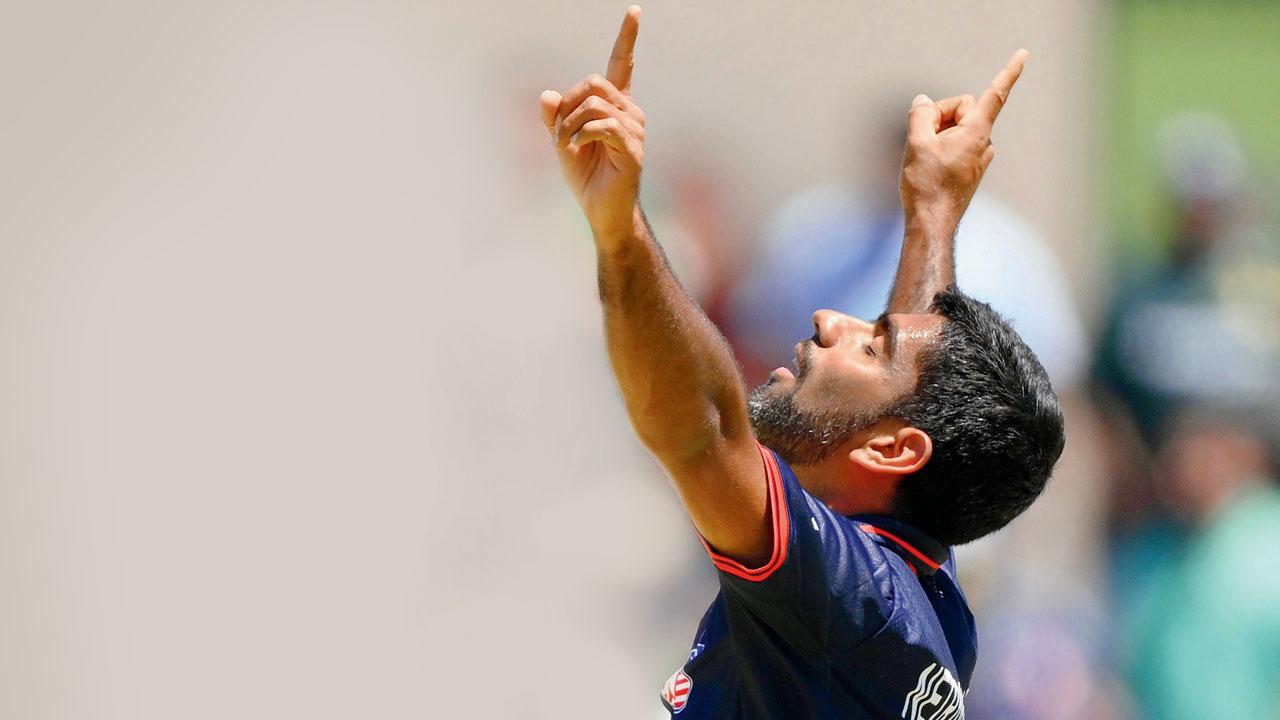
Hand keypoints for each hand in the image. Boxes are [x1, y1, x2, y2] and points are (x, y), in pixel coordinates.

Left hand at [539, 6, 645, 238]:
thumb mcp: (561, 141)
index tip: (634, 11)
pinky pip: (602, 125)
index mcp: (615, 106)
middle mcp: (630, 112)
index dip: (627, 38)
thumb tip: (548, 94)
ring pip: (594, 103)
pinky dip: (580, 135)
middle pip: (593, 82)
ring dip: (570, 123)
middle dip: (568, 103)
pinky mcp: (632, 147)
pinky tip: (576, 149)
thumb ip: (554, 117)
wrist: (601, 211)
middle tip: (559, 132)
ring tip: (565, 145)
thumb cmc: (586, 177)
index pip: (622, 65)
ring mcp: (634, 129)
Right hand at [899, 49, 1027, 226]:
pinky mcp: (972, 168)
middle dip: (939, 116)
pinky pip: (956, 145)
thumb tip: (924, 103)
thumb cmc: (927, 187)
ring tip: (925, 160)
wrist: (932, 224)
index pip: (995, 94)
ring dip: (938, 135)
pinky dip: (941, 147)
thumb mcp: (916, 143)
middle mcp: (984, 143)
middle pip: (961, 108)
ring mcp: (979, 157)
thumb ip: (920, 114)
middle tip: (921, 140)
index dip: (1009, 72)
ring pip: (956, 128)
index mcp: (976, 132)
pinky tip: (930, 167)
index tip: (1024, 54)